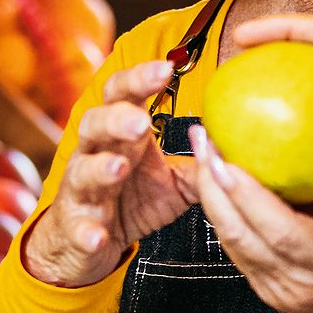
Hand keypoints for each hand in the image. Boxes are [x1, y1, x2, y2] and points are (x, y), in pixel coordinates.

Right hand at [18, 59, 195, 287]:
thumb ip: (200, 165)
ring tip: (119, 168)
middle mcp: (95, 154)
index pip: (123, 96)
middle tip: (140, 121)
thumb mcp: (174, 183)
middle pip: (95, 123)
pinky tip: (97, 236)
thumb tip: (236, 150)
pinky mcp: (76, 227)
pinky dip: (87, 231)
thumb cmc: (132, 202)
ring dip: (100, 168)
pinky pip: (78, 227)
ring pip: (82, 170)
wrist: (88, 243)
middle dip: (116, 119)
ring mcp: (81, 190)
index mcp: (121, 135)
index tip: (166, 68)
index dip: (140, 80)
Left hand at [190, 127, 312, 312]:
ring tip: (205, 153)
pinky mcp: (266, 288)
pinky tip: (219, 184)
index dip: (249, 197)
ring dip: (212, 196)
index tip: (228, 161)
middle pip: (241, 236)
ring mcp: (278, 289)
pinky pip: (236, 249)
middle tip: (204, 142)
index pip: (282, 232)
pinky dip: (224, 214)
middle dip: (213, 185)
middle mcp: (300, 283)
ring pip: (231, 243)